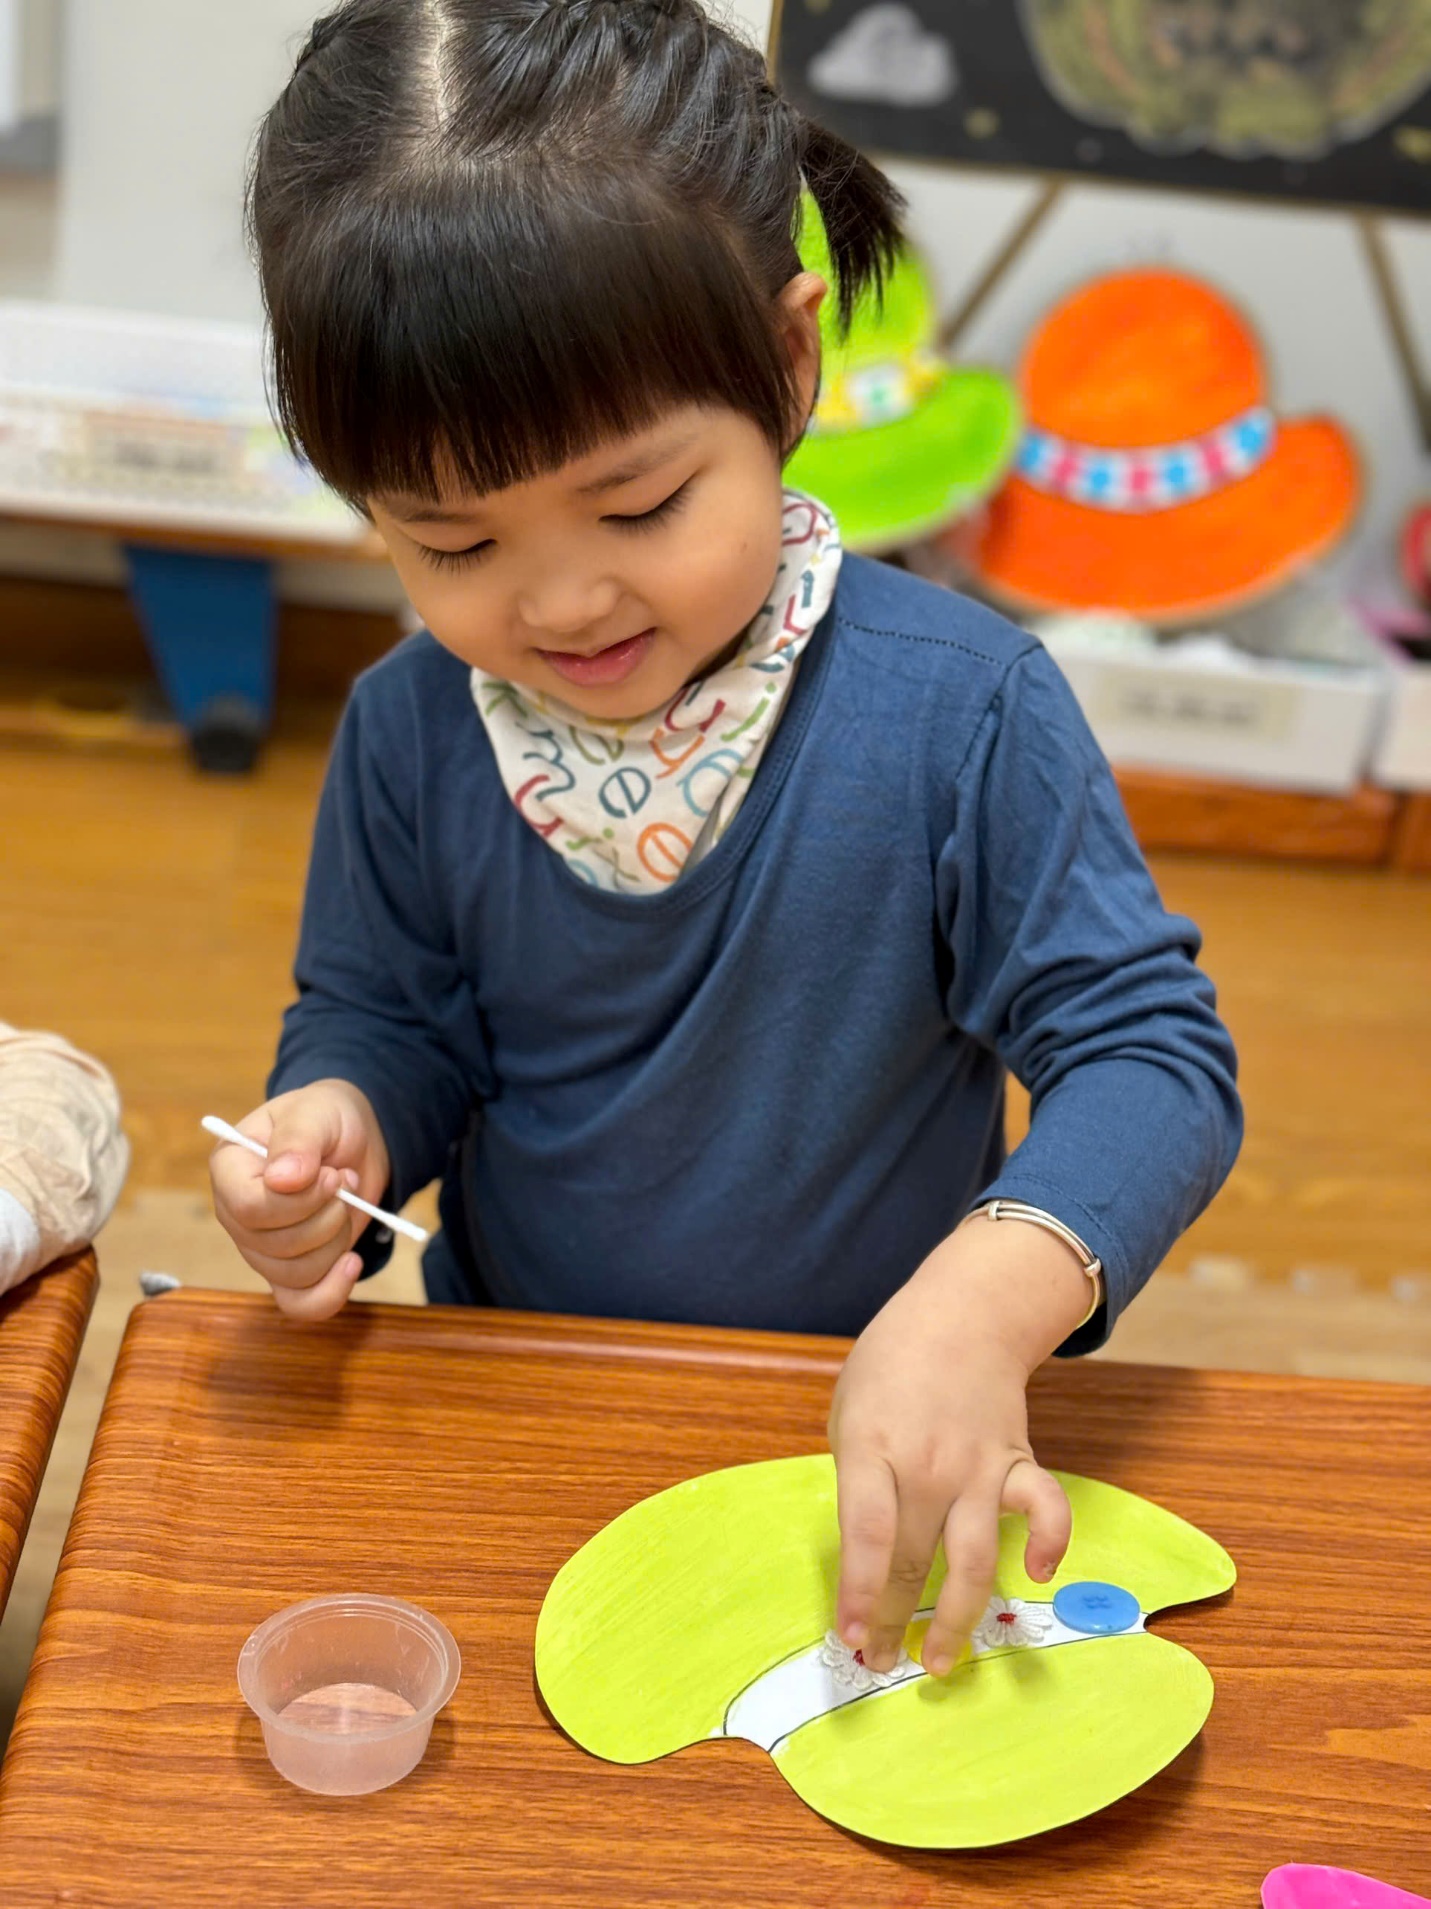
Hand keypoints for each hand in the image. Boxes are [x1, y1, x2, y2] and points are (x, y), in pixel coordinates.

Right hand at [209, 1079, 389, 1320]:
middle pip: (276, 1246)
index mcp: (229, 1170)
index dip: (300, 1200)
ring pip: (295, 1274)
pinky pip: (300, 1304)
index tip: (333, 1175)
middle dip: (327, 1216)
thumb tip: (282, 1180)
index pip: (249, 1208)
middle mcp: (236, 1215)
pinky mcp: (288, 1272)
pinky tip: (352, 1262)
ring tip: (345, 1202)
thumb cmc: (325, 1120)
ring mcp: (259, 1249)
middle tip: (343, 1180)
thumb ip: (298, 1140)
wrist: (353, 1142)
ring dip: (336, 1239)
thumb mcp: (315, 1112)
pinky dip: (332, 1292)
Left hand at [828, 1218, 1088, 1678]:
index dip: (860, 1592)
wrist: (963, 1314)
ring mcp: (978, 1466)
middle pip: (912, 1559)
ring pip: (974, 1558)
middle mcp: (928, 1465)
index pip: (868, 1533)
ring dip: (957, 1617)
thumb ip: (857, 1479)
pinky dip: (1051, 1543)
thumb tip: (865, 1555)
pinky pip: (1045, 1510)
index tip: (850, 1638)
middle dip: (893, 1619)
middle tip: (878, 1664)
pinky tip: (1038, 1575)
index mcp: (873, 1447)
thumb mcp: (850, 1412)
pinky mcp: (1018, 1463)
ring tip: (938, 1663)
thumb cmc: (892, 1366)